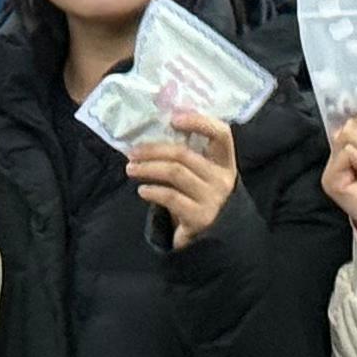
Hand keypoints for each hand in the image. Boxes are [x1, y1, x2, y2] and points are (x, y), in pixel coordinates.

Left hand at [125, 112, 239, 248]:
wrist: (211, 239)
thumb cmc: (199, 198)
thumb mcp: (201, 176)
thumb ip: (186, 156)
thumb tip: (150, 134)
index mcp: (225, 162)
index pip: (222, 133)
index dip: (199, 121)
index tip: (174, 118)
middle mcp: (223, 178)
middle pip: (184, 154)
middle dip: (153, 150)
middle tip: (132, 152)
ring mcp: (213, 198)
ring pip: (174, 173)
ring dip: (147, 168)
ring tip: (131, 169)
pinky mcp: (200, 217)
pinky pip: (171, 197)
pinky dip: (153, 191)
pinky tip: (142, 190)